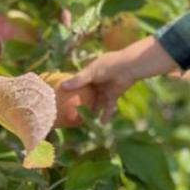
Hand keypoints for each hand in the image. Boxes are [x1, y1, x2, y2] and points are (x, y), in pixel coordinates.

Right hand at [60, 36, 178, 121]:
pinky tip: (101, 123)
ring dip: (92, 111)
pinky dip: (105, 115)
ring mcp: (104, 89)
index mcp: (89, 73)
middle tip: (72, 114)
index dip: (71, 90)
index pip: (77, 82)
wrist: (128, 67)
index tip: (61, 98)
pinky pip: (108, 107)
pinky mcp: (113, 95)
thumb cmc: (108, 66)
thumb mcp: (91, 72)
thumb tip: (62, 87)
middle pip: (86, 95)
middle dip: (80, 103)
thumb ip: (78, 80)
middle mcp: (96, 82)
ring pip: (96, 103)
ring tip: (84, 122)